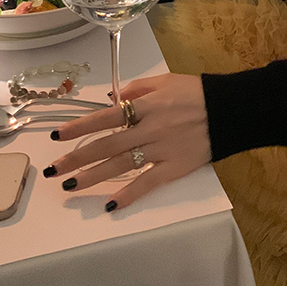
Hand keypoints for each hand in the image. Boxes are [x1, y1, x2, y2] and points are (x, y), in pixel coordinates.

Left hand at [43, 74, 211, 209]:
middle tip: (54, 169)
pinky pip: (148, 183)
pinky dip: (130, 195)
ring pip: (121, 166)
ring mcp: (162, 150)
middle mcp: (150, 129)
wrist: (232, 110)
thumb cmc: (196, 92)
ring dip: (93, 177)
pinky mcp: (175, 168)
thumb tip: (109, 100)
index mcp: (146, 105)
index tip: (57, 136)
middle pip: (107, 145)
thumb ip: (136, 88)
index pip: (106, 117)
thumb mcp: (165, 80)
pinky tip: (111, 205)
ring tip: (71, 187)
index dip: (80, 127)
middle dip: (77, 157)